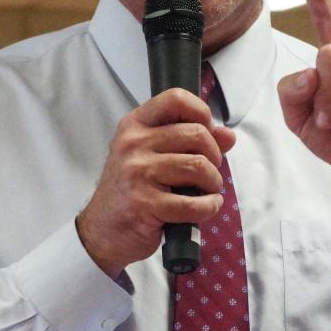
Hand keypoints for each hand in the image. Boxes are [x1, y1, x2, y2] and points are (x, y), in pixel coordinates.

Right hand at [77, 90, 235, 276]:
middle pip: (196, 134)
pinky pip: (194, 202)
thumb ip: (191, 142)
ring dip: (213, 182)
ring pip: (198, 166)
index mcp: (135, 125)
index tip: (207, 132)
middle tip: (208, 172)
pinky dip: (210, 206)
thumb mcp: (153, 157)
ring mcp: (137, 173)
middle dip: (214, 156)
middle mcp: (133, 144)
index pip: (176, 99)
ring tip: (207, 190)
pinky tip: (207, 207)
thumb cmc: (131, 191)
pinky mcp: (145, 204)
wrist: (102, 232)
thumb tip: (228, 135)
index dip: (202, 112)